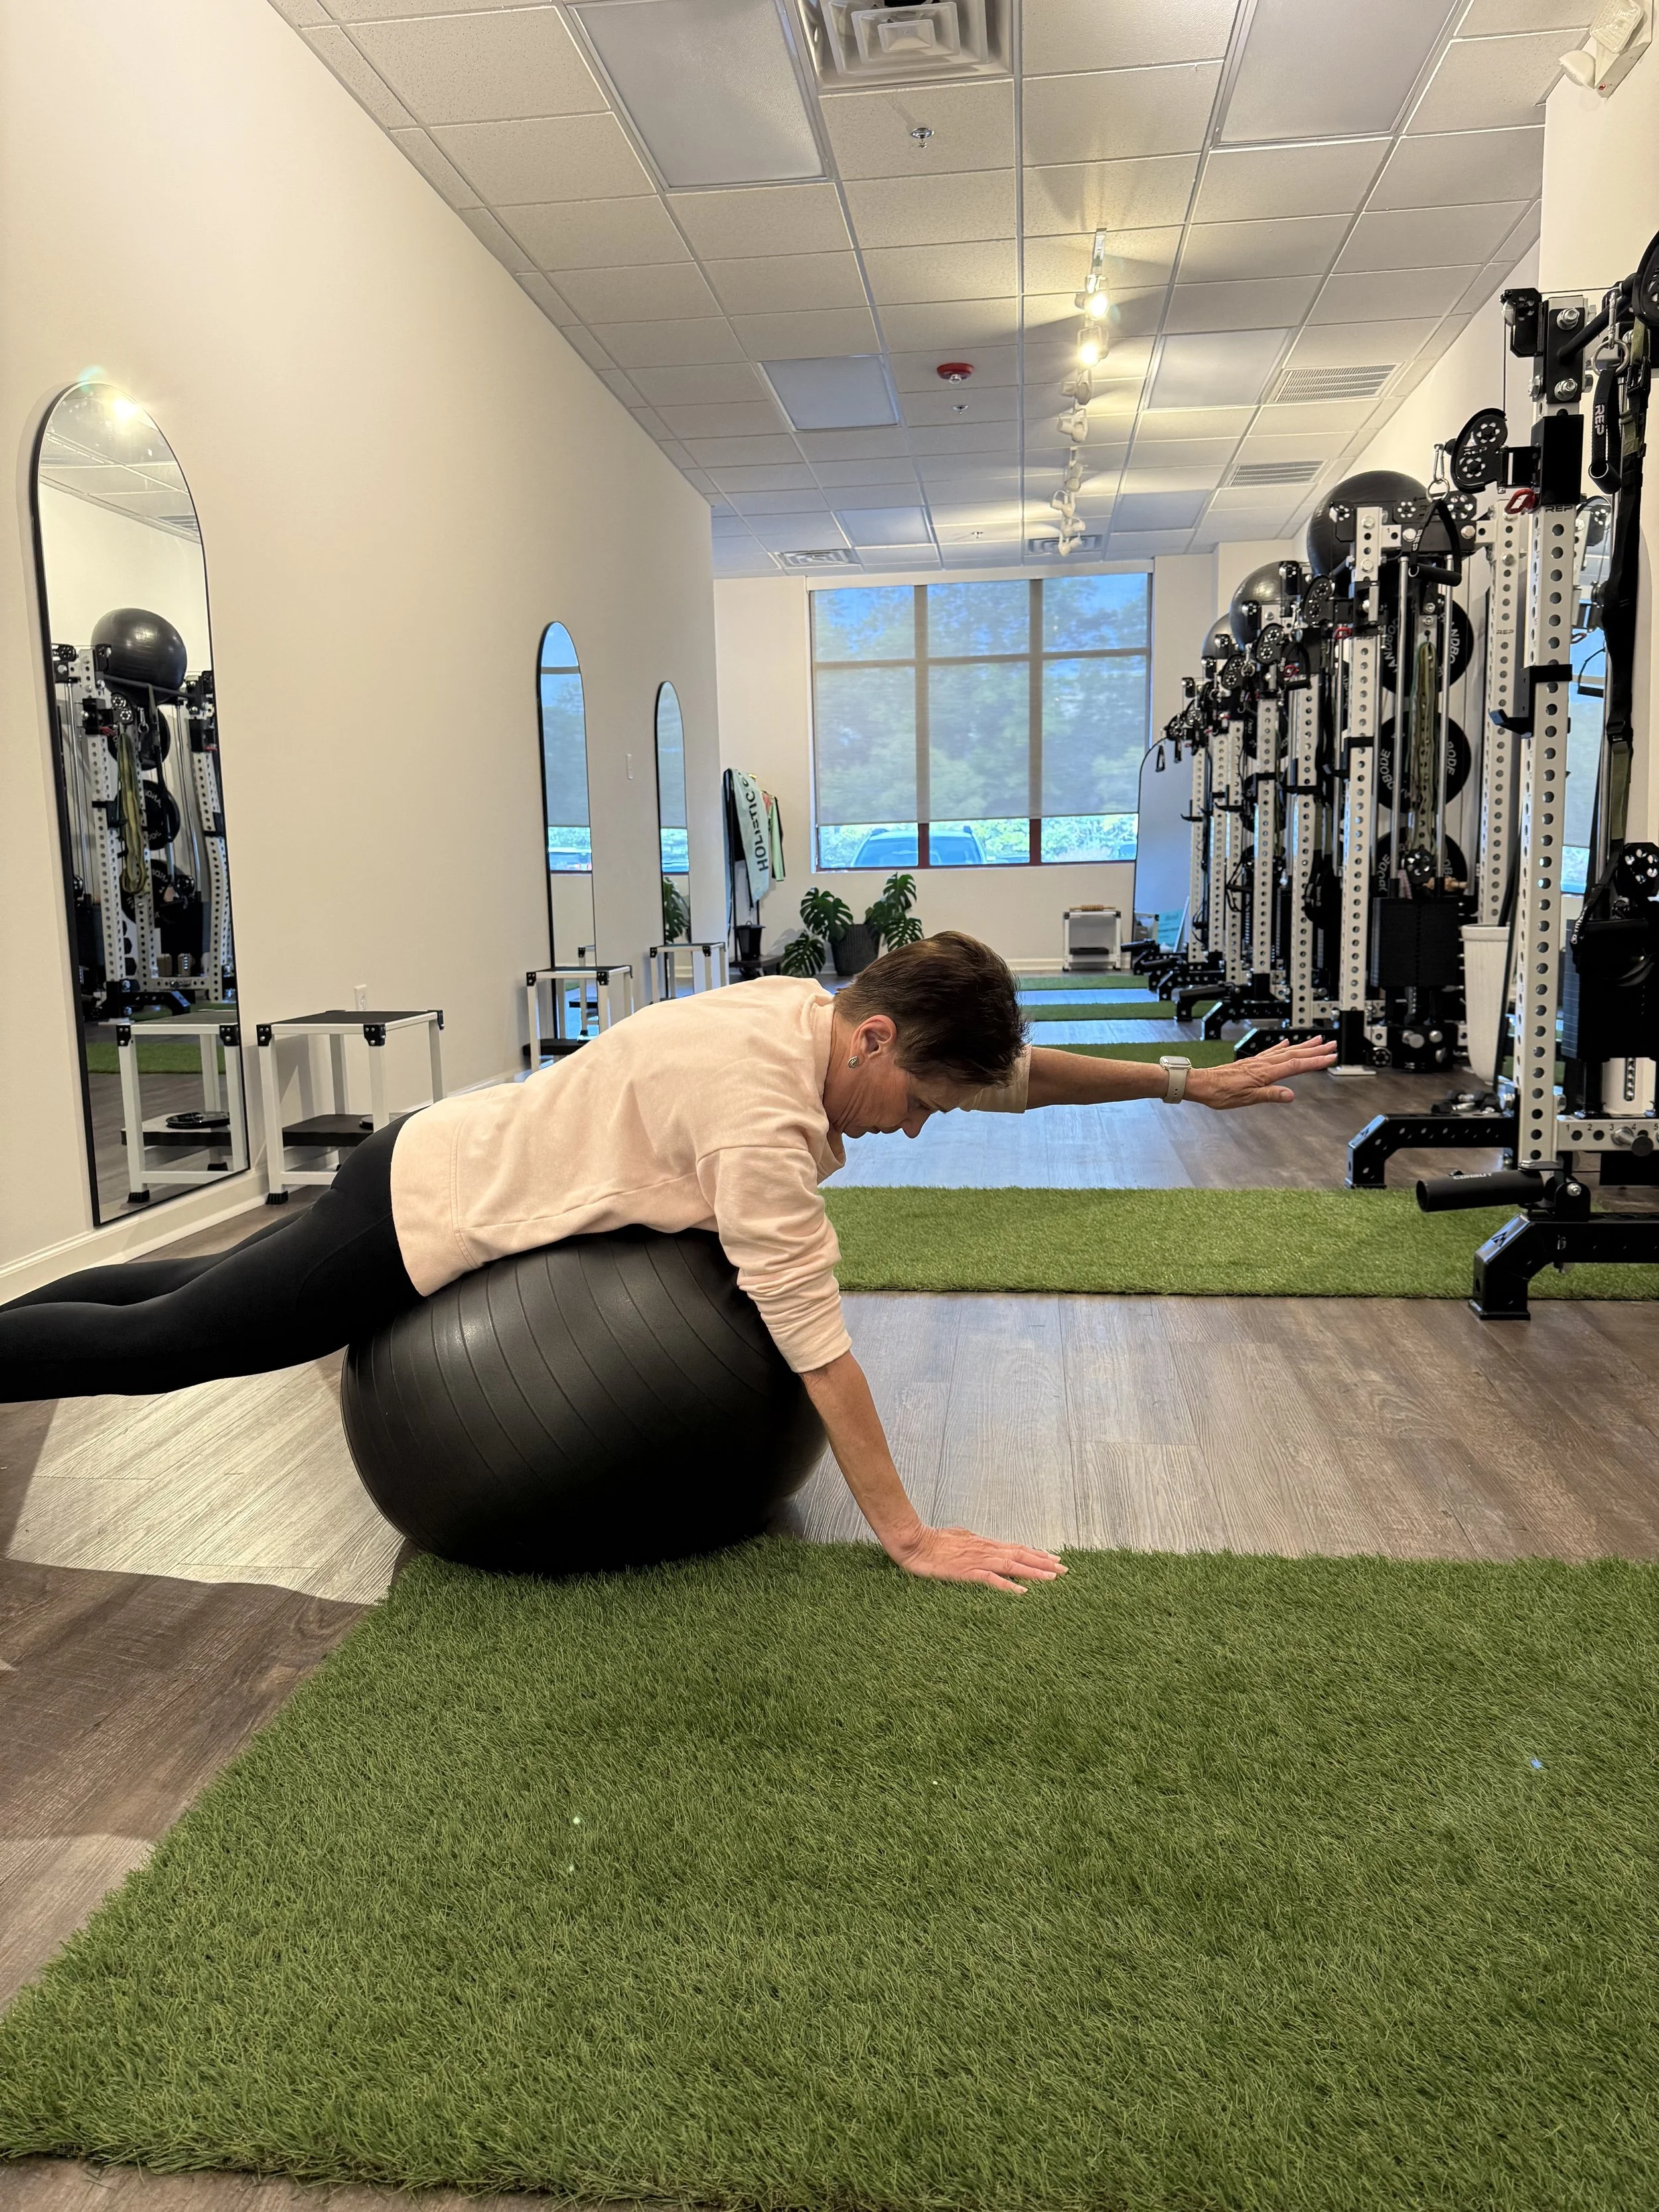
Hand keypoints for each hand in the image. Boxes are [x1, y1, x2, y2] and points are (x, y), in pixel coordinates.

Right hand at [889, 1524, 1066, 1592]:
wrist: (914, 1542)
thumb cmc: (932, 1541)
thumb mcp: (958, 1538)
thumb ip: (973, 1543)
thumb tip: (982, 1544)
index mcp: (984, 1543)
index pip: (1016, 1547)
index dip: (1036, 1553)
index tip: (1053, 1558)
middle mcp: (986, 1550)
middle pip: (1021, 1555)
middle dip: (1043, 1562)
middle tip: (1064, 1569)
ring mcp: (977, 1560)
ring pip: (1013, 1565)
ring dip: (1034, 1572)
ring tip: (1053, 1578)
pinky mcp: (967, 1572)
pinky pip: (992, 1579)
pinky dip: (1009, 1585)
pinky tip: (1023, 1591)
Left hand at [1187, 1034, 1337, 1108]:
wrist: (1201, 1084)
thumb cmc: (1220, 1092)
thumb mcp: (1247, 1099)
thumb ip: (1270, 1095)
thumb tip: (1290, 1095)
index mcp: (1265, 1073)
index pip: (1296, 1065)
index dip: (1315, 1061)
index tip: (1330, 1058)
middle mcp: (1263, 1064)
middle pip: (1295, 1054)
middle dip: (1315, 1050)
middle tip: (1332, 1044)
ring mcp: (1257, 1062)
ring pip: (1285, 1051)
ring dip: (1302, 1045)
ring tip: (1317, 1039)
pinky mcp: (1250, 1063)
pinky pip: (1270, 1051)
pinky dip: (1280, 1046)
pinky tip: (1286, 1043)